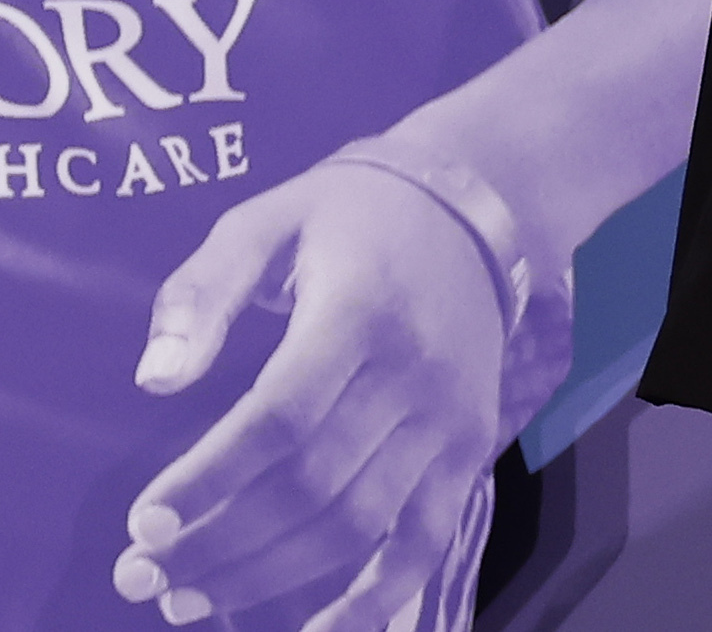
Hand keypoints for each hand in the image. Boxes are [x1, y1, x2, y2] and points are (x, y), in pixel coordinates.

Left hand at [113, 163, 508, 630]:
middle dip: (218, 543)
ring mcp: (449, 419)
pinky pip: (424, 541)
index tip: (143, 519)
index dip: (210, 478)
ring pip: (358, 523)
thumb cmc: (353, 217)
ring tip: (191, 599)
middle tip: (142, 575)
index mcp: (360, 311)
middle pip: (312, 485)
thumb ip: (204, 291)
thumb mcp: (267, 221)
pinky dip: (374, 601)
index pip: (281, 416)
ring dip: (268, 575)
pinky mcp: (469, 449)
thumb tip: (155, 380)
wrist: (481, 206)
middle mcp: (414, 374)